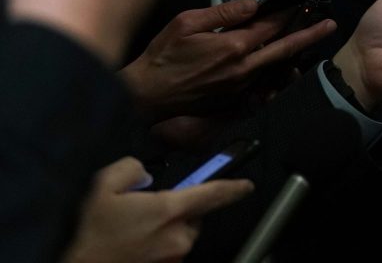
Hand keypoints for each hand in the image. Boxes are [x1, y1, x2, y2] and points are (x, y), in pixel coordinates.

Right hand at [62, 157, 251, 262]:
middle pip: (194, 216)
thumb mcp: (104, 186)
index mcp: (169, 210)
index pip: (213, 194)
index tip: (247, 185)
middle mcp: (178, 236)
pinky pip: (171, 251)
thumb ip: (131, 169)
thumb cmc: (91, 232)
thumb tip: (145, 174)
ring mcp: (174, 257)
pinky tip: (136, 245)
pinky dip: (159, 245)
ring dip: (169, 229)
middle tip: (148, 211)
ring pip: (182, 235)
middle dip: (179, 210)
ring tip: (136, 231)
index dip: (233, 187)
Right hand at [121, 0, 336, 120]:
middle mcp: (243, 68)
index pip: (270, 26)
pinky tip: (286, 65)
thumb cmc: (162, 55)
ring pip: (276, 67)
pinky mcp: (234, 99)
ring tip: (313, 39)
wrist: (146, 96)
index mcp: (234, 46)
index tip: (303, 2)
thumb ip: (224, 12)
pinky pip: (263, 83)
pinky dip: (277, 72)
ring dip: (295, 52)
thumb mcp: (187, 23)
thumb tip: (254, 5)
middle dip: (310, 35)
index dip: (287, 12)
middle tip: (331, 24)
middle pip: (284, 49)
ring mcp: (240, 86)